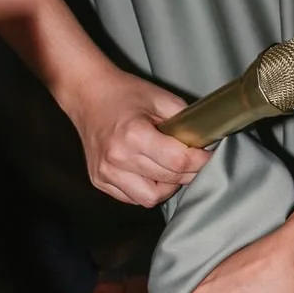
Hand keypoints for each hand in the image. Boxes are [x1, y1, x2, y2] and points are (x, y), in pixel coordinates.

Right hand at [67, 64, 211, 206]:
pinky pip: (132, 198)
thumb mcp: (159, 97)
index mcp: (134, 134)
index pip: (178, 161)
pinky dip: (146, 190)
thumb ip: (183, 120)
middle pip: (167, 181)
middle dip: (187, 173)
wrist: (88, 95)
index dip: (199, 161)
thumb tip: (202, 140)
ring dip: (166, 187)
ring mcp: (106, 173)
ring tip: (169, 170)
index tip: (205, 155)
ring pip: (150, 198)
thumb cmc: (123, 94)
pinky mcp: (100, 181)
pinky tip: (149, 173)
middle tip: (192, 160)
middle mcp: (117, 158)